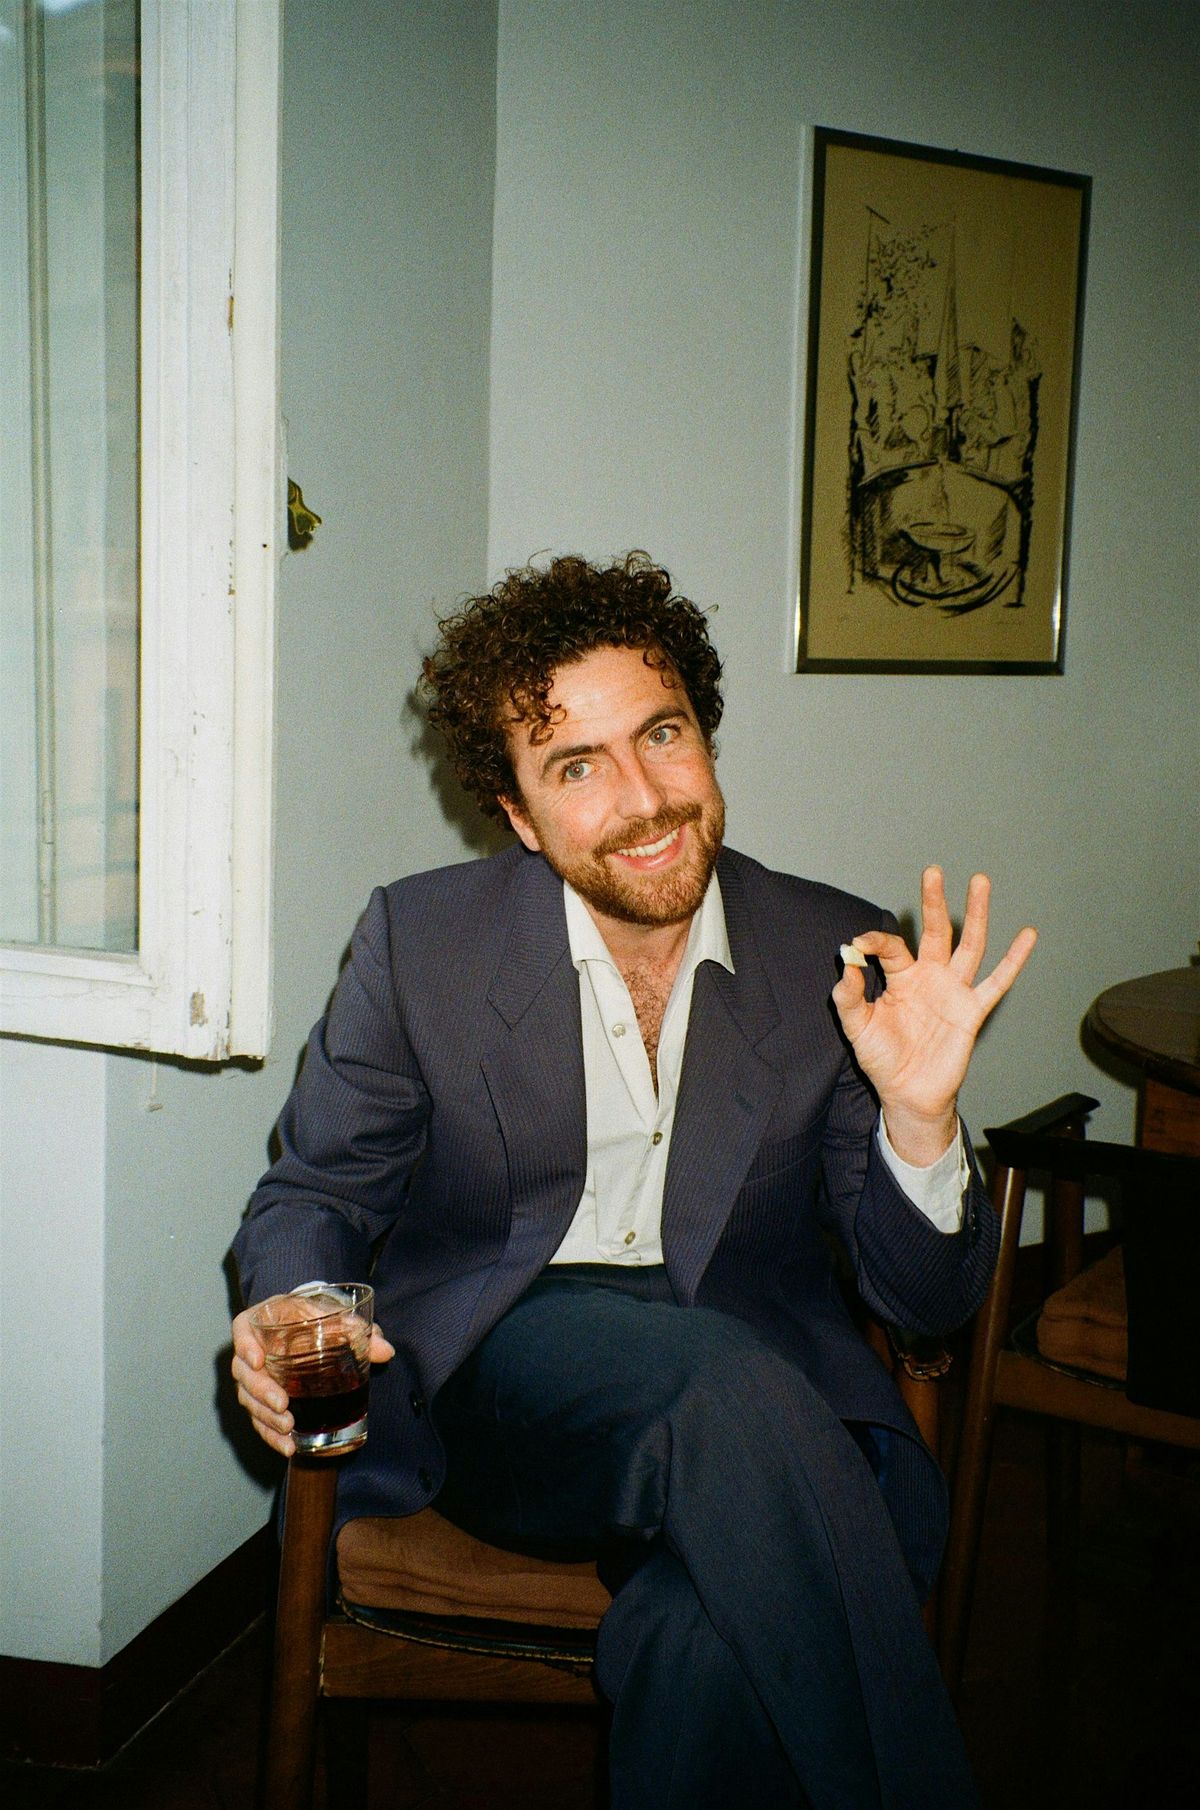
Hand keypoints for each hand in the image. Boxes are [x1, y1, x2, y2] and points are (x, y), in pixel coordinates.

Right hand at [231, 1300, 394, 1458]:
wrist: (308, 1325)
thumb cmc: (315, 1316)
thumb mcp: (333, 1316)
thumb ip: (356, 1330)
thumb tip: (386, 1351)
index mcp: (263, 1320)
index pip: (242, 1328)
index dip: (244, 1345)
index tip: (257, 1360)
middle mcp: (252, 1349)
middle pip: (243, 1372)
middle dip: (261, 1392)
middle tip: (283, 1405)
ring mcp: (254, 1377)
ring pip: (249, 1400)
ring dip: (265, 1418)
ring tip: (288, 1429)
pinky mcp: (261, 1399)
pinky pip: (259, 1418)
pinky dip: (271, 1434)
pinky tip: (288, 1447)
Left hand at [832, 866, 1036, 1165]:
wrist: (908, 1093)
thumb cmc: (883, 1059)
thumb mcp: (857, 1028)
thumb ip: (850, 997)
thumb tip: (846, 964)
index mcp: (900, 978)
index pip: (891, 947)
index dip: (874, 942)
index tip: (859, 943)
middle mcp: (930, 977)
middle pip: (935, 931)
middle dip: (934, 901)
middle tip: (933, 870)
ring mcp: (953, 991)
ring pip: (969, 945)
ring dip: (976, 914)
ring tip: (980, 881)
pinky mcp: (972, 1011)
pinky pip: (997, 982)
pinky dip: (1014, 960)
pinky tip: (1028, 935)